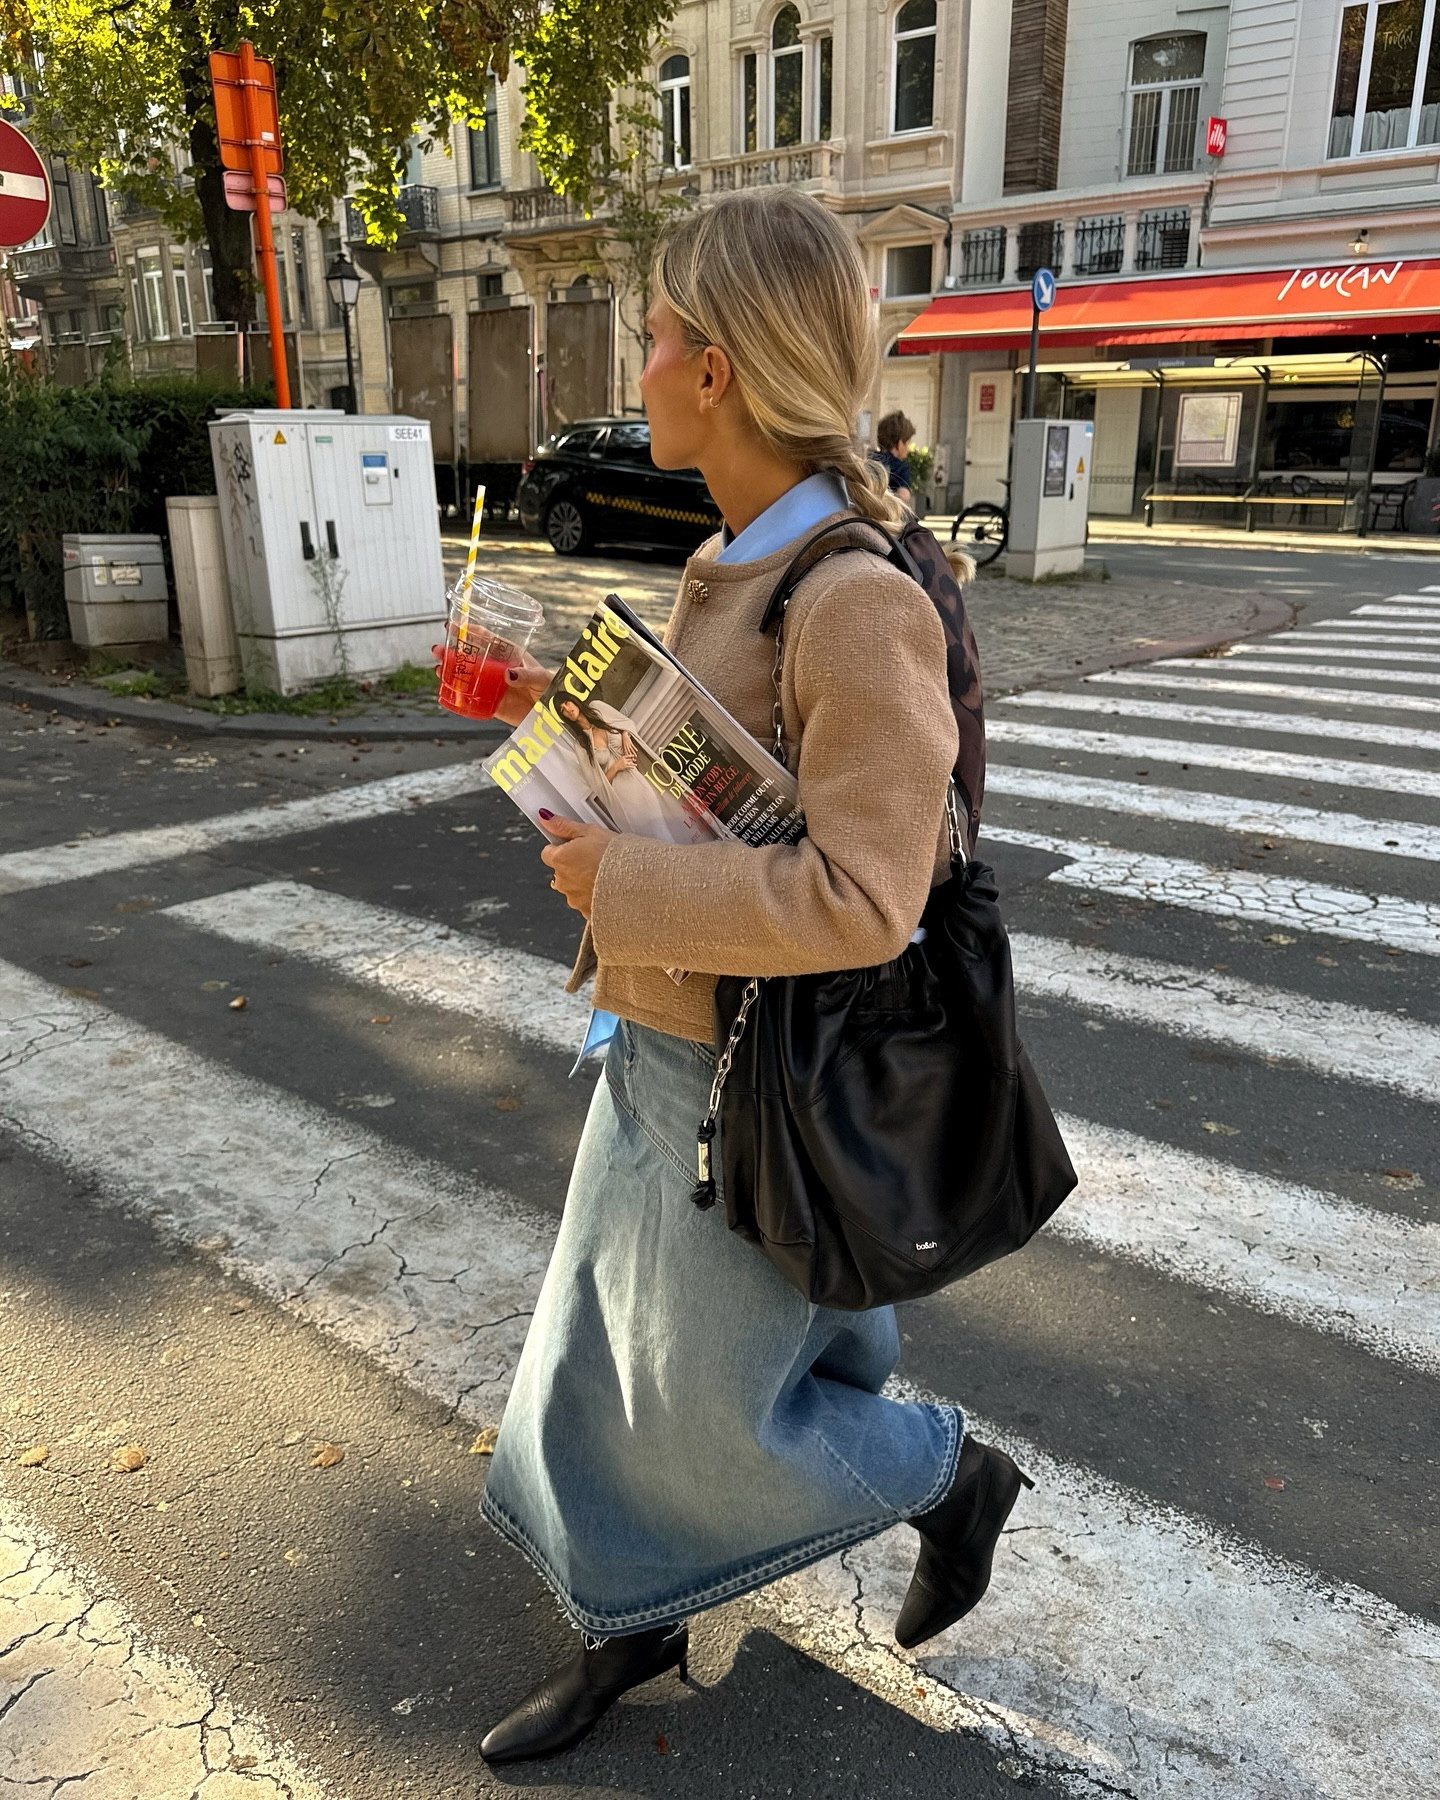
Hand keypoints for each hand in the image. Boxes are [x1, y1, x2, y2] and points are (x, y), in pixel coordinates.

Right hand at [429, 643, 554, 726]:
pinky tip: (447, 692)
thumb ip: (526, 674)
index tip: (453, 626)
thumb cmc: (550, 688)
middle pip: (471, 656)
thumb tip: (507, 675)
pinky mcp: (493, 704)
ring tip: (437, 669)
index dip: (470, 632)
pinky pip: (472, 700)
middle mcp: (497, 668)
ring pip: (468, 676)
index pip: (487, 639)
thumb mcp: (541, 677)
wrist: (553, 712)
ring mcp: (493, 686)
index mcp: (509, 655)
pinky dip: (459, 696)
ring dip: (451, 672)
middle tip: (437, 649)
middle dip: (452, 652)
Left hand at [539, 813, 612, 917]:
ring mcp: (574, 898)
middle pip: (560, 872)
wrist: (637, 881)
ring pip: (572, 888)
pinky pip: (585, 902)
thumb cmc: (616, 856)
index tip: (574, 845)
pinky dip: (592, 896)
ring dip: (582, 882)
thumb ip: (565, 826)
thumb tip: (546, 818)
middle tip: (593, 858)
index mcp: (561, 859)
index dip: (561, 847)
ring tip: (603, 873)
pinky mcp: (587, 911)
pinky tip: (606, 888)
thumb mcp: (590, 832)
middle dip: (572, 866)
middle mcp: (563, 881)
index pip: (548, 852)